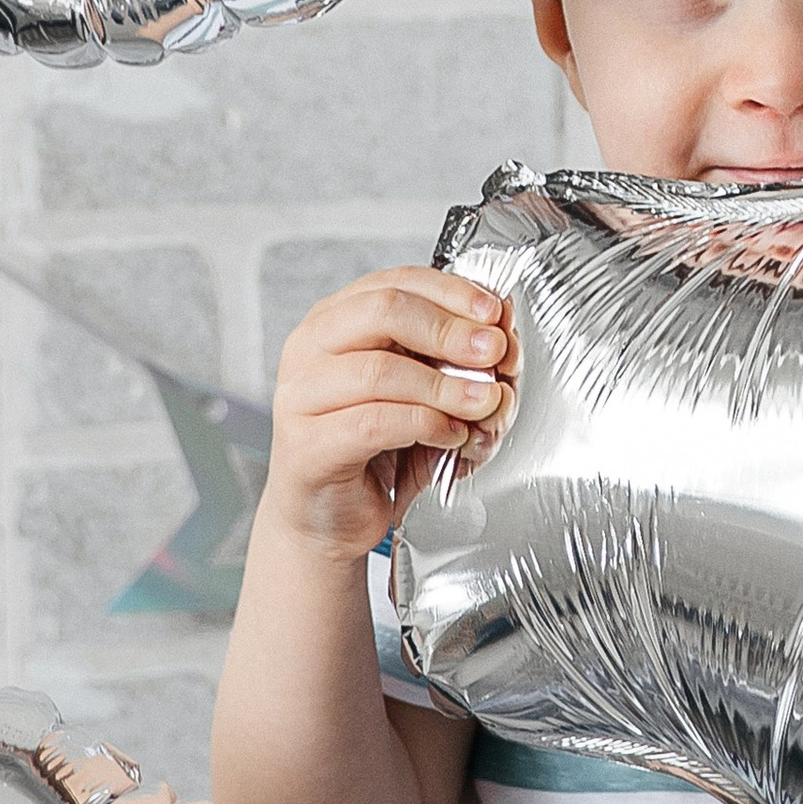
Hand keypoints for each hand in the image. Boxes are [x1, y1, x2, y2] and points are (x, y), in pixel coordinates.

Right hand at [260, 267, 514, 558]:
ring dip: (445, 385)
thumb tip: (502, 329)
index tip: (493, 312)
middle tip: (493, 351)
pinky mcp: (306, 446)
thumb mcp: (426, 393)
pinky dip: (424, 425)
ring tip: (484, 401)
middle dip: (449, 330)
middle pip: (383, 311)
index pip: (395, 282)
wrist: (332, 521)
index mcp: (337, 320)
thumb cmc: (378, 451)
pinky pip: (373, 423)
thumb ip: (457, 360)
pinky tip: (452, 434)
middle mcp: (311, 348)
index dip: (450, 291)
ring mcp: (301, 397)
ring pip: (380, 370)